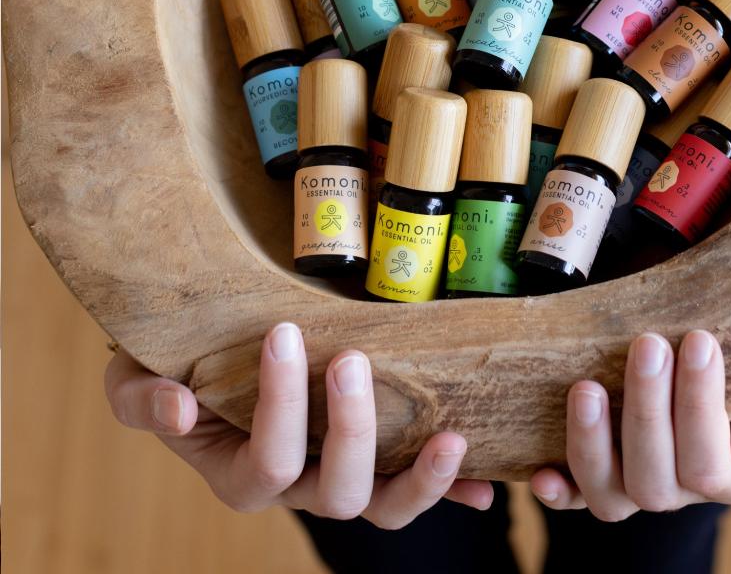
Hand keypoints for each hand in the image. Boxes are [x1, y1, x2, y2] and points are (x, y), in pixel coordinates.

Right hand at [104, 323, 492, 526]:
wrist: (214, 357)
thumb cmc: (176, 366)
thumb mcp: (136, 379)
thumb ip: (142, 398)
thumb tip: (178, 406)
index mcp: (243, 473)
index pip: (267, 460)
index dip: (278, 404)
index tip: (285, 331)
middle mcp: (298, 485)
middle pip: (335, 490)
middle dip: (351, 428)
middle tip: (353, 360)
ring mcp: (342, 475)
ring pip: (384, 505)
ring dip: (421, 478)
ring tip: (453, 438)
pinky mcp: (378, 459)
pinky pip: (416, 489)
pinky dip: (452, 489)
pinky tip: (486, 483)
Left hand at [530, 330, 730, 518]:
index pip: (712, 463)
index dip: (701, 406)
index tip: (699, 339)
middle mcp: (686, 487)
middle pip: (656, 478)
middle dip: (648, 409)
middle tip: (648, 343)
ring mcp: (641, 479)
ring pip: (610, 493)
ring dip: (591, 442)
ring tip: (585, 387)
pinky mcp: (606, 465)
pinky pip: (578, 493)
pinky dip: (559, 489)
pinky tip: (541, 472)